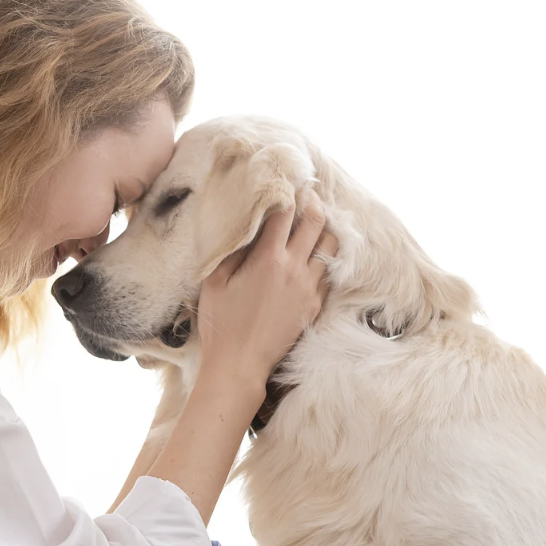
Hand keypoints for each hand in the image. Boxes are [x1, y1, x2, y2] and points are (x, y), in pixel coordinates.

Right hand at [197, 195, 335, 391]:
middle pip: (315, 223)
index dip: (286, 193)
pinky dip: (324, 257)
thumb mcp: (215, 281)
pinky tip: (315, 254)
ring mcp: (309, 288)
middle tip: (307, 193)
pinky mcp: (314, 306)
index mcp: (268, 259)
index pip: (284, 213)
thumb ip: (231, 249)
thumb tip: (243, 226)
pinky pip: (328, 273)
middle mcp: (295, 269)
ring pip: (330, 246)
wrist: (240, 364)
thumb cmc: (221, 323)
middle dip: (312, 203)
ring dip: (324, 229)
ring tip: (315, 221)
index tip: (285, 181)